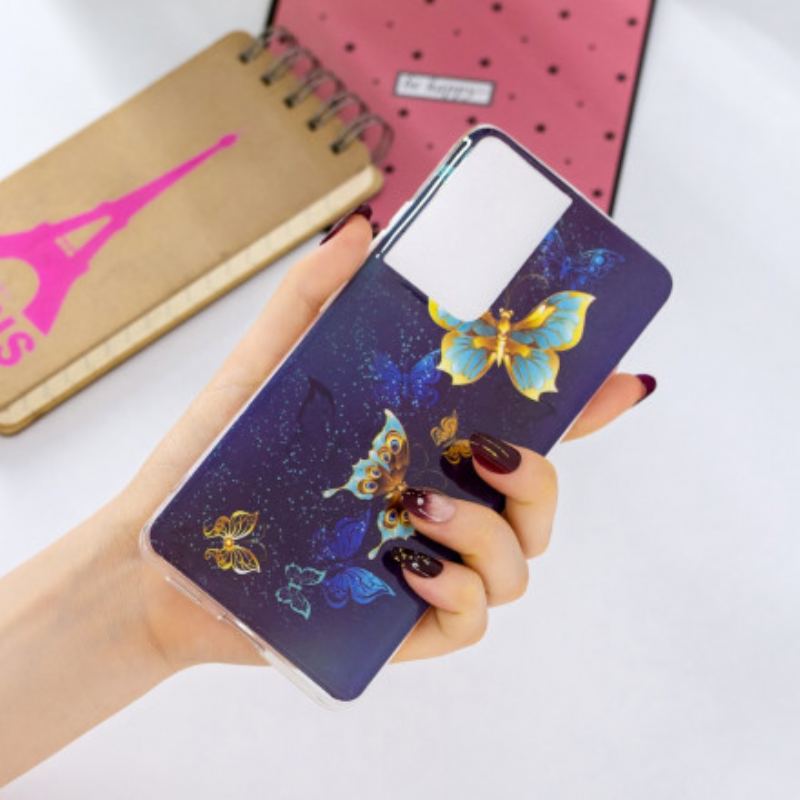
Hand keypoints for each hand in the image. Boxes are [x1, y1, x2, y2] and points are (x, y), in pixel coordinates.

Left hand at [117, 209, 655, 669]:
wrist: (165, 556)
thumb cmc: (215, 461)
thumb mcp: (264, 368)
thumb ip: (311, 297)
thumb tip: (362, 231)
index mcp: (422, 445)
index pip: (523, 426)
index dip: (583, 407)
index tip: (623, 379)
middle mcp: (438, 505)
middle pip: (539, 497)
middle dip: (541, 473)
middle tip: (486, 447)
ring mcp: (428, 567)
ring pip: (519, 562)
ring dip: (490, 532)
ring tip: (417, 504)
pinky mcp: (403, 625)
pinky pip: (474, 619)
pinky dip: (460, 591)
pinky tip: (406, 563)